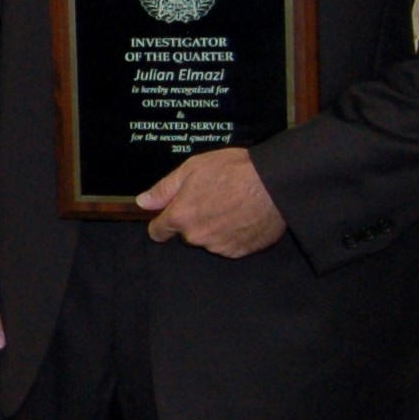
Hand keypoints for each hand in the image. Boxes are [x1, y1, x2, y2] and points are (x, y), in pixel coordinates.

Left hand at [136, 147, 285, 257]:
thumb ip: (164, 189)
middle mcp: (197, 236)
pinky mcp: (241, 251)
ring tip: (231, 206)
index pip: (158, 231)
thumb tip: (143, 202)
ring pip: (208, 240)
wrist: (275, 183)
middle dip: (193, 221)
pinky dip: (233, 235)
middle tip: (212, 199)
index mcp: (181, 216)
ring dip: (214, 228)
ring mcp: (220, 246)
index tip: (168, 217)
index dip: (162, 223)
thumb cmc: (234, 171)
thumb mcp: (192, 169)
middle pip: (186, 234)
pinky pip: (229, 245)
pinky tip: (243, 217)